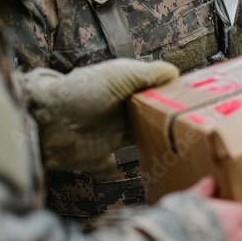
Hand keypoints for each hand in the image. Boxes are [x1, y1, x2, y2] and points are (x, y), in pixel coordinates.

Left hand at [24, 59, 178, 172]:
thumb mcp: (120, 74)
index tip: (195, 103)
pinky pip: (115, 163)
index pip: (155, 91)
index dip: (172, 96)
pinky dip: (124, 166)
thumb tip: (175, 72)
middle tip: (193, 128)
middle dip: (168, 122)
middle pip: (150, 116)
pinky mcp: (99, 156)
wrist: (46, 120)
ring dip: (154, 143)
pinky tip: (143, 167)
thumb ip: (149, 74)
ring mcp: (110, 134)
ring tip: (179, 148)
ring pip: (139, 139)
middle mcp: (120, 110)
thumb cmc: (83, 91)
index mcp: (126, 88)